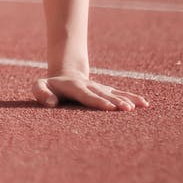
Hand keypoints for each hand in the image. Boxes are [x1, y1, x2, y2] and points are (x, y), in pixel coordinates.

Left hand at [32, 74, 148, 111]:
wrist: (65, 74)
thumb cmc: (50, 87)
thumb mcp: (39, 87)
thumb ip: (41, 92)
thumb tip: (50, 103)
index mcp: (74, 87)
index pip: (87, 95)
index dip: (97, 101)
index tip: (108, 107)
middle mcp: (90, 86)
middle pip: (104, 95)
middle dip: (115, 102)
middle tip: (126, 109)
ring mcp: (100, 88)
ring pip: (114, 94)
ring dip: (125, 100)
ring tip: (136, 107)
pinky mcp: (107, 91)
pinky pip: (121, 94)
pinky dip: (132, 98)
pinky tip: (144, 104)